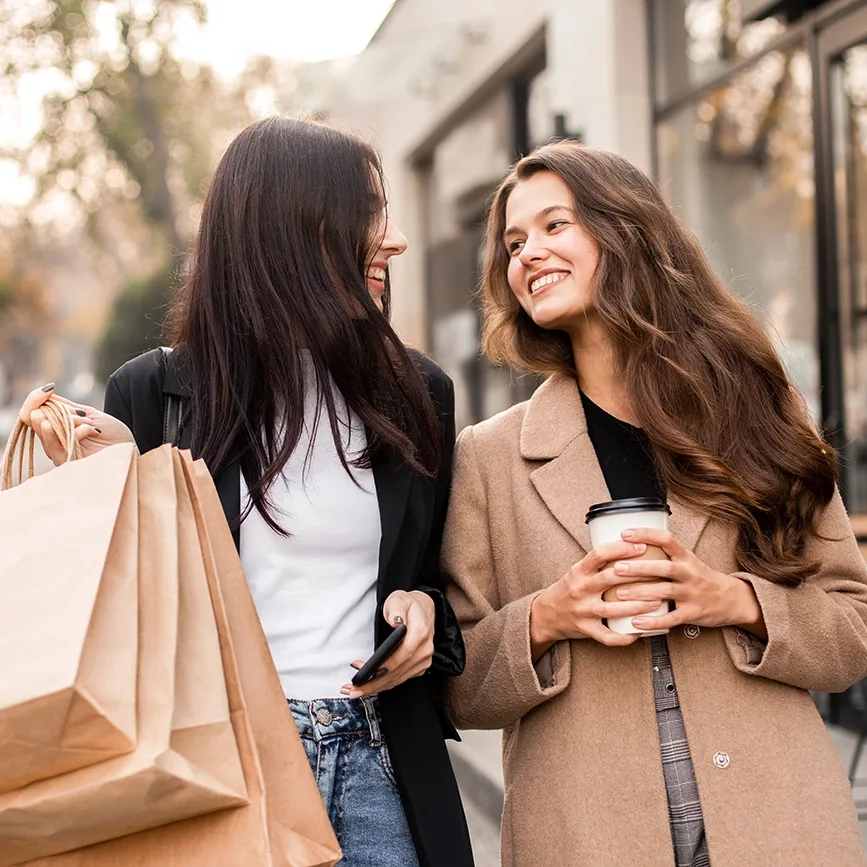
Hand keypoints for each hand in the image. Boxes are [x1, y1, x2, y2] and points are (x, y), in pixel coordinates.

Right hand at [18, 384, 133, 465]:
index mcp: (55, 429)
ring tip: (86, 422)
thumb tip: (47, 392)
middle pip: (35, 420)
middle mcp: (52, 443)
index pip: (31, 413)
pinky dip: (78, 431)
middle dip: (54, 409)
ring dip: (68, 420)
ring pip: (46, 430)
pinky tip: (91, 429)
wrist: (129, 450)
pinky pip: (62, 444)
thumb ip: (67, 407)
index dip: (34, 399)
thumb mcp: (89, 414)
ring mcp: (59, 454)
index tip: (49, 388)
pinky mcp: (68, 464)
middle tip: (78, 413)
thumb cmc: (112, 435)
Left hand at [341, 590, 434, 698]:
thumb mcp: (399, 599)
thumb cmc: (409, 605)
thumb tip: (394, 622)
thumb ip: (396, 609)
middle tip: (353, 689)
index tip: (367, 674)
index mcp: (420, 633)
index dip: (384, 666)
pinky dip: (384, 684)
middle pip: (398, 672)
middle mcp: (424, 650)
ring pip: (397, 679)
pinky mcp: (419, 667)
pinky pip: (400, 679)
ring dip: (376, 687)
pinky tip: (370, 686)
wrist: (424, 609)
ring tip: (355, 690)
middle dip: (374, 683)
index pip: (403, 654)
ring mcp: (423, 660)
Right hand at [529, 540, 668, 655]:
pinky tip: (640, 632)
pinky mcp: (585, 629)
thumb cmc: (569, 589)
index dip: (621, 548)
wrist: (546, 614)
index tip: (641, 545)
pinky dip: (625, 636)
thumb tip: (631, 547)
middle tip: (660, 571)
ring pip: (612, 609)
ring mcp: (582, 610)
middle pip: (610, 578)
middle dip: (637, 575)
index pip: (599, 554)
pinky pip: (607, 636)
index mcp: (579, 571)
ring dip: (637, 606)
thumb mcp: (578, 571)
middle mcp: (580, 589)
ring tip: (657, 602)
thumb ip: (599, 563)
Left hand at [613, 528, 764, 634]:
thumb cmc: (700, 578)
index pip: (667, 539)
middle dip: (639, 567)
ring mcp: (692, 594)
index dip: (646, 534)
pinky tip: (636, 621)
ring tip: (619, 594)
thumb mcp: (687, 560)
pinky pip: (672, 618)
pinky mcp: (693, 613)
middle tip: (617, 567)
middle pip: (664, 567)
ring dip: (641, 593)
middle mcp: (689, 573)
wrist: (733, 599)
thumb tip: (628, 544)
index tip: (625, 533)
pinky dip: (653, 621)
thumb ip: (664, 554)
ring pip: (665, 592)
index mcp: (686, 557)